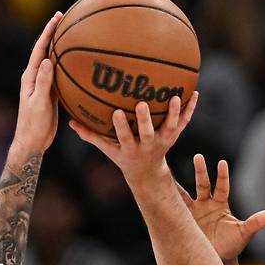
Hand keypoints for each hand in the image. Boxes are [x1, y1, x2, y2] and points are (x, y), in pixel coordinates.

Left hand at [11, 12, 62, 156]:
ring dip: (61, 47)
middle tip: (64, 18)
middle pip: (45, 50)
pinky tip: (77, 63)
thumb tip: (48, 60)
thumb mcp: (39, 103)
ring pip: (53, 61)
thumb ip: (43, 82)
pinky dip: (67, 65)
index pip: (39, 49)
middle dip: (54, 33)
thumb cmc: (33, 125)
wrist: (32, 142)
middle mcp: (35, 77)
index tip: (56, 18)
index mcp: (30, 77)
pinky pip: (59, 74)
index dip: (47, 32)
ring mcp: (43, 85)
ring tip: (71, 34)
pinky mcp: (50, 93)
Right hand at [69, 94, 197, 184]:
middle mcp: (148, 146)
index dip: (121, 127)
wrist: (147, 172)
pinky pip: (184, 123)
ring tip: (176, 96)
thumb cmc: (124, 155)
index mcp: (131, 149)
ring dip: (174, 113)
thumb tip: (70, 122)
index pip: (124, 138)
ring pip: (171, 128)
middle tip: (141, 104)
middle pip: (148, 134)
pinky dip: (190, 109)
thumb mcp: (108, 149)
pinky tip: (194, 92)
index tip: (116, 113)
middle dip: (145, 120)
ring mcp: (163, 141)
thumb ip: (91, 135)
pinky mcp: (174, 136)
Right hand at [176, 154, 264, 260]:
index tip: (222, 163)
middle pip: (203, 184)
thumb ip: (257, 222)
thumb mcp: (245, 233)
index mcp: (221, 204)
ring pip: (185, 193)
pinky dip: (167, 200)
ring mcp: (193, 211)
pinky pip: (174, 209)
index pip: (222, 186)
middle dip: (201, 171)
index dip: (222, 176)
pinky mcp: (183, 220)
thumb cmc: (232, 246)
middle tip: (198, 157)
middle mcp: (206, 204)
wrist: (216, 260)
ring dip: (179, 182)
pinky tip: (157, 190)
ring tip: (170, 169)